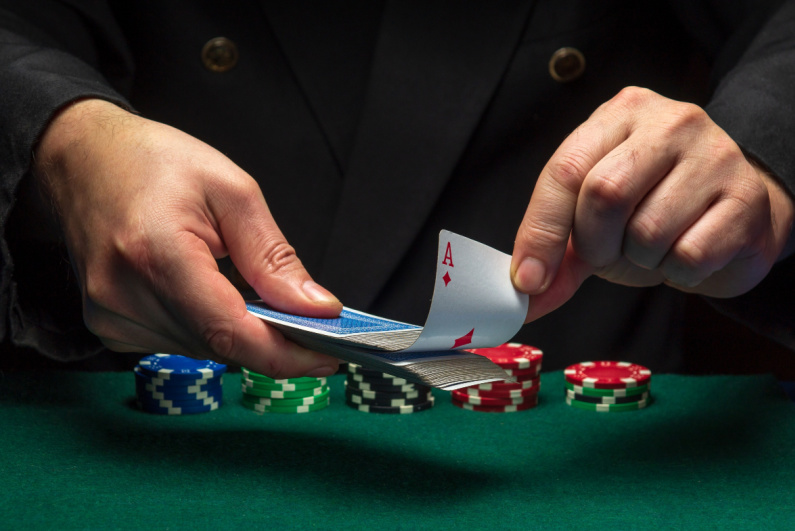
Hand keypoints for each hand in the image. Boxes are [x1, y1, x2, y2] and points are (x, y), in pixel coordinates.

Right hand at [34, 99, 341, 376]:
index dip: (284, 355)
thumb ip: (273, 256)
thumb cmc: (154, 162)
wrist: (81, 158)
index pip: (229, 332)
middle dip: (273, 345)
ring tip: (266, 305)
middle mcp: (125, 295)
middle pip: (219, 347)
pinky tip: (217, 298)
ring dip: (241, 336)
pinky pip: (177, 343)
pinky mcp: (108, 324)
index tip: (327, 357)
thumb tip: (316, 308)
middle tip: (313, 330)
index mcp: (157, 254)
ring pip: (201, 350)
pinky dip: (209, 329)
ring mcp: (110, 316)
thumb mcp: (231, 191)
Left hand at [511, 87, 794, 321]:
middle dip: (596, 244)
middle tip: (610, 253)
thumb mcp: (596, 220)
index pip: (565, 170)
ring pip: (648, 231)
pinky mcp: (748, 198)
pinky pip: (690, 255)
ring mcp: (715, 155)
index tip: (527, 279)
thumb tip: (524, 295)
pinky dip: (678, 273)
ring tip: (657, 246)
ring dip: (640, 260)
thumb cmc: (655, 208)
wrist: (737, 211)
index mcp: (619, 115)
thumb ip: (557, 252)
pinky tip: (689, 251)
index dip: (541, 231)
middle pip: (604, 194)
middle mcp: (669, 123)